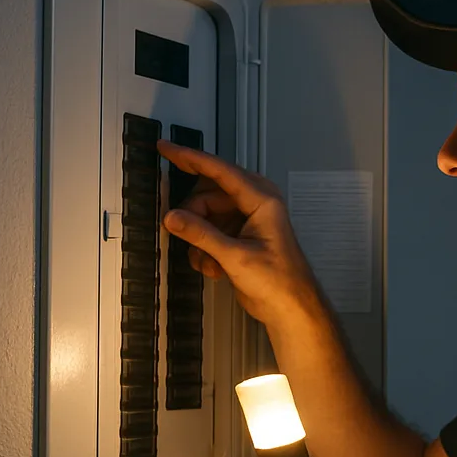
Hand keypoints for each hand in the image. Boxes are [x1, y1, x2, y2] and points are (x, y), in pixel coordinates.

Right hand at [156, 140, 318, 324]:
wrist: (291, 308)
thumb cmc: (278, 281)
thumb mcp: (235, 257)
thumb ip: (201, 235)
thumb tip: (172, 218)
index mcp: (262, 200)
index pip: (220, 170)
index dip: (190, 158)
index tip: (165, 147)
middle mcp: (255, 204)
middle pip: (208, 195)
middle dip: (193, 216)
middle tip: (183, 234)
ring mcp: (247, 220)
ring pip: (206, 215)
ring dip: (200, 240)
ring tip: (207, 262)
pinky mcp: (240, 236)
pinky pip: (211, 231)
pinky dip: (206, 249)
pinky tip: (213, 268)